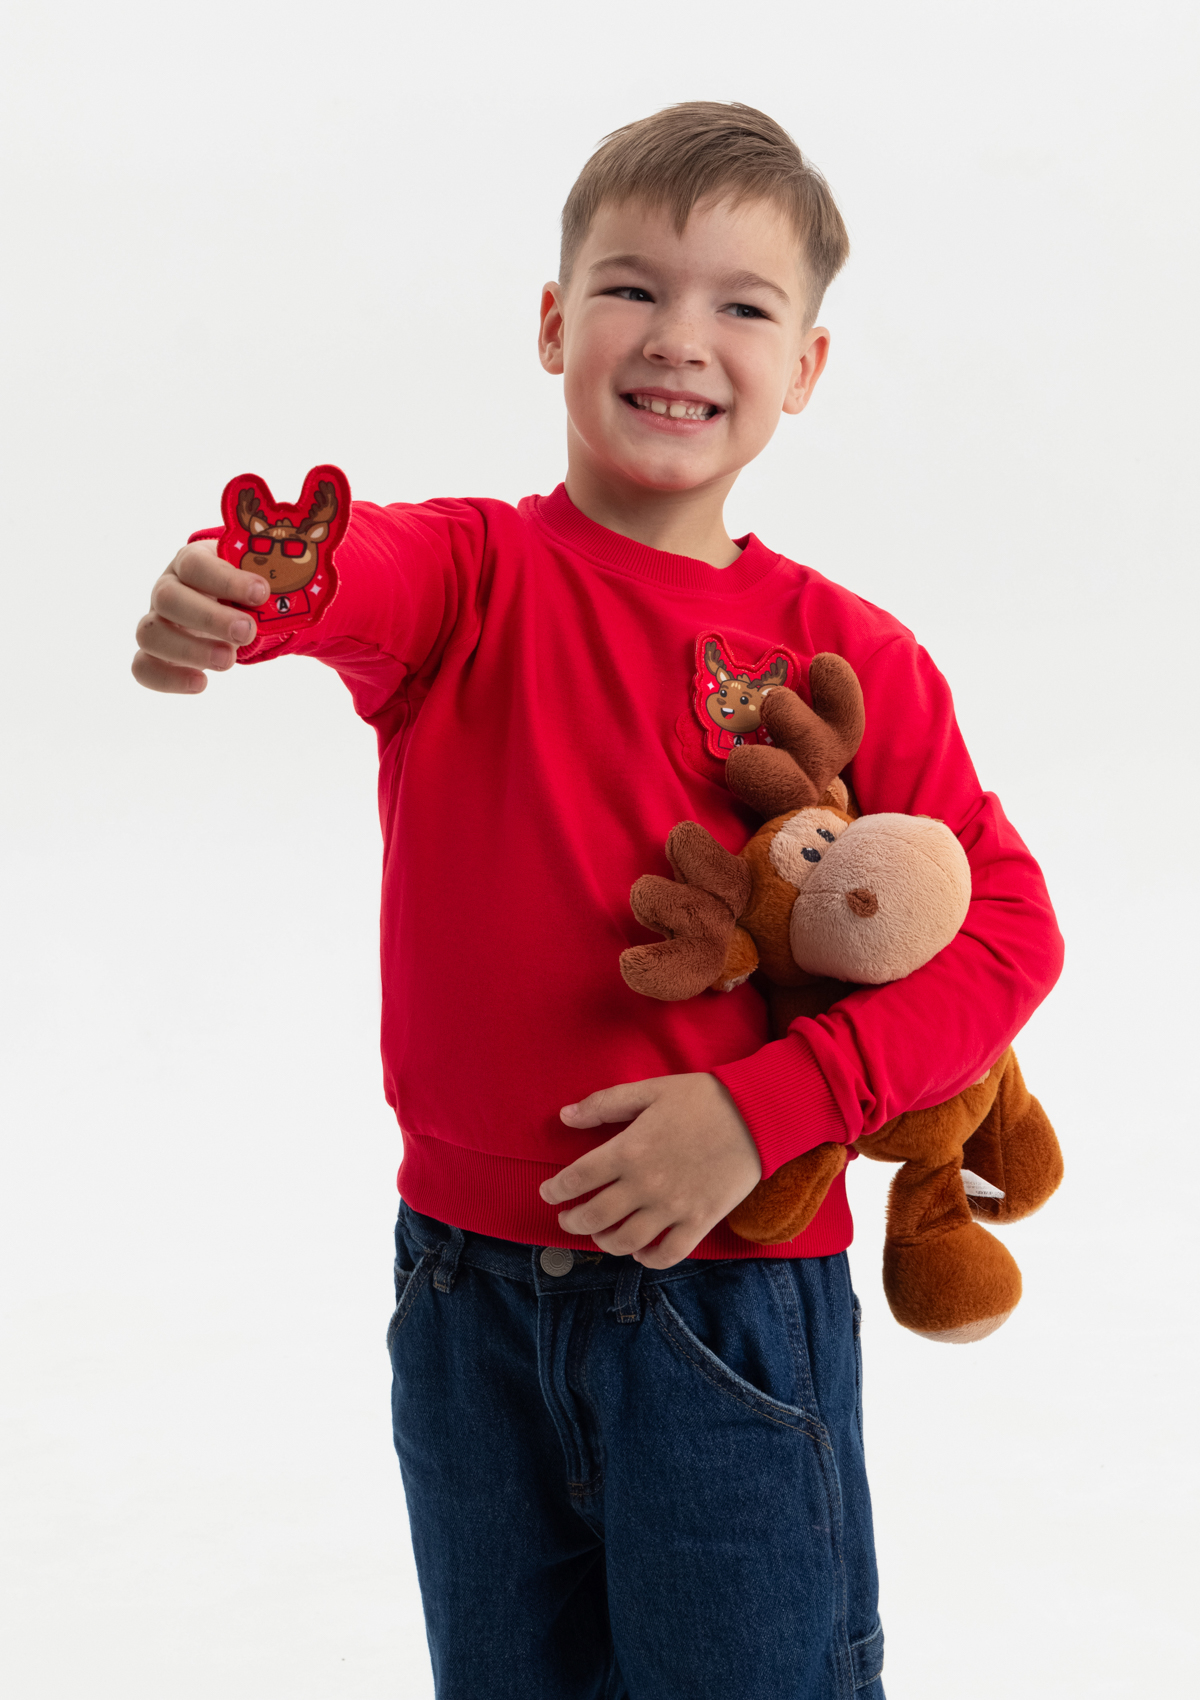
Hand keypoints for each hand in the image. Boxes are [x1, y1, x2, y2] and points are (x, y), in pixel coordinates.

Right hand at [132, 539, 269, 692]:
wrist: (229, 606)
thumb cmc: (244, 589)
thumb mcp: (257, 576)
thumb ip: (272, 574)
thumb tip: (300, 576)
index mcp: (190, 562)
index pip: (195, 565)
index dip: (226, 580)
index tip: (262, 593)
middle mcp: (167, 589)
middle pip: (167, 598)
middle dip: (209, 618)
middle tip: (247, 631)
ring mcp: (156, 622)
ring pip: (150, 634)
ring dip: (191, 650)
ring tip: (230, 660)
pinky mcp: (154, 654)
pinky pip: (143, 667)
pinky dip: (167, 678)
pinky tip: (202, 683)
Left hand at [540, 1074, 762, 1267]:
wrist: (756, 1114)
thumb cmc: (701, 1098)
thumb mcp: (649, 1090)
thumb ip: (604, 1104)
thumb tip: (565, 1116)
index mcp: (629, 1149)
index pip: (577, 1178)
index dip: (556, 1189)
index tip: (547, 1192)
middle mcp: (645, 1184)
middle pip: (595, 1216)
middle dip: (572, 1222)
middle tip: (567, 1219)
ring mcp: (673, 1207)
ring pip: (625, 1241)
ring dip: (604, 1242)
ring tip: (599, 1234)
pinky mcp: (699, 1221)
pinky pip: (666, 1254)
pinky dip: (647, 1259)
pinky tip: (639, 1250)